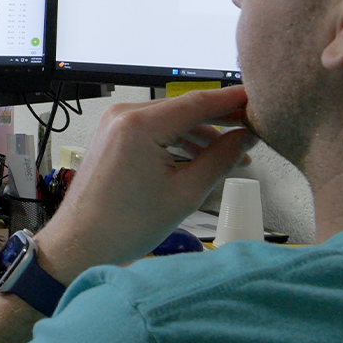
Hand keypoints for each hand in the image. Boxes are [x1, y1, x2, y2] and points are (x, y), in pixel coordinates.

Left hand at [35, 85, 256, 283]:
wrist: (81, 242)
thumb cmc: (125, 225)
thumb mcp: (186, 193)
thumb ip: (220, 159)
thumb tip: (246, 137)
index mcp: (139, 124)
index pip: (199, 102)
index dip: (234, 101)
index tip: (260, 101)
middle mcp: (123, 116)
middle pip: (184, 107)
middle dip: (220, 119)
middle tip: (254, 129)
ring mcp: (114, 124)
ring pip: (170, 118)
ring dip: (201, 132)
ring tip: (233, 152)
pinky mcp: (112, 136)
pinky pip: (153, 128)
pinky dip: (177, 139)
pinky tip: (202, 155)